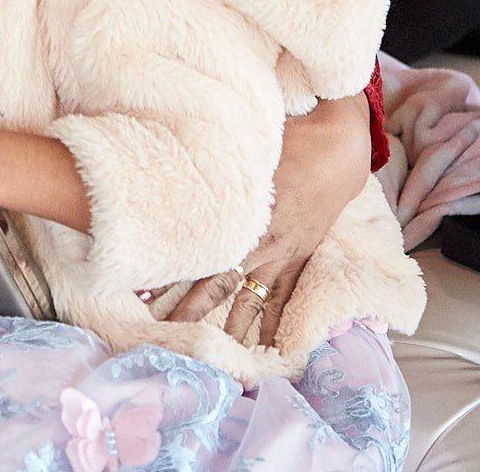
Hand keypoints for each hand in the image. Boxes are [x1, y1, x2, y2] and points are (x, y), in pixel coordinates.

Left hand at [167, 94, 370, 343]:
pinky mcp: (299, 254)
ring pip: (248, 295)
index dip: (169, 266)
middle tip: (158, 326)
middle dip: (188, 305)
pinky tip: (269, 349)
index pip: (198, 247)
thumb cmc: (285, 131)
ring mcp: (282, 251)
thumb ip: (209, 150)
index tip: (140, 286)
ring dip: (225, 320)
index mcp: (244, 213)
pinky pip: (285, 294)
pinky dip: (276, 322)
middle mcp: (261, 240)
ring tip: (204, 348)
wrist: (338, 140)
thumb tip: (167, 146)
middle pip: (216, 279)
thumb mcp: (245, 140)